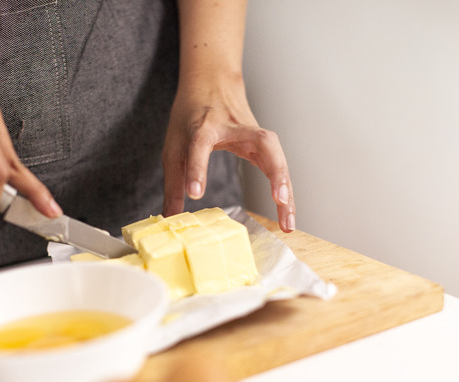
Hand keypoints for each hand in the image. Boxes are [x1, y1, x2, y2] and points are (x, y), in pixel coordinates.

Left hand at [162, 76, 295, 231]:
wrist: (212, 83)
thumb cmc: (191, 116)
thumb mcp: (174, 148)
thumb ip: (173, 184)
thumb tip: (170, 218)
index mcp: (204, 126)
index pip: (201, 145)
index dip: (197, 169)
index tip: (195, 194)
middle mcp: (234, 127)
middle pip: (262, 142)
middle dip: (274, 172)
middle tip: (279, 200)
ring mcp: (253, 132)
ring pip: (277, 155)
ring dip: (286, 187)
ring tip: (287, 221)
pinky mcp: (263, 142)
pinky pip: (277, 164)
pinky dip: (284, 188)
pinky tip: (287, 210)